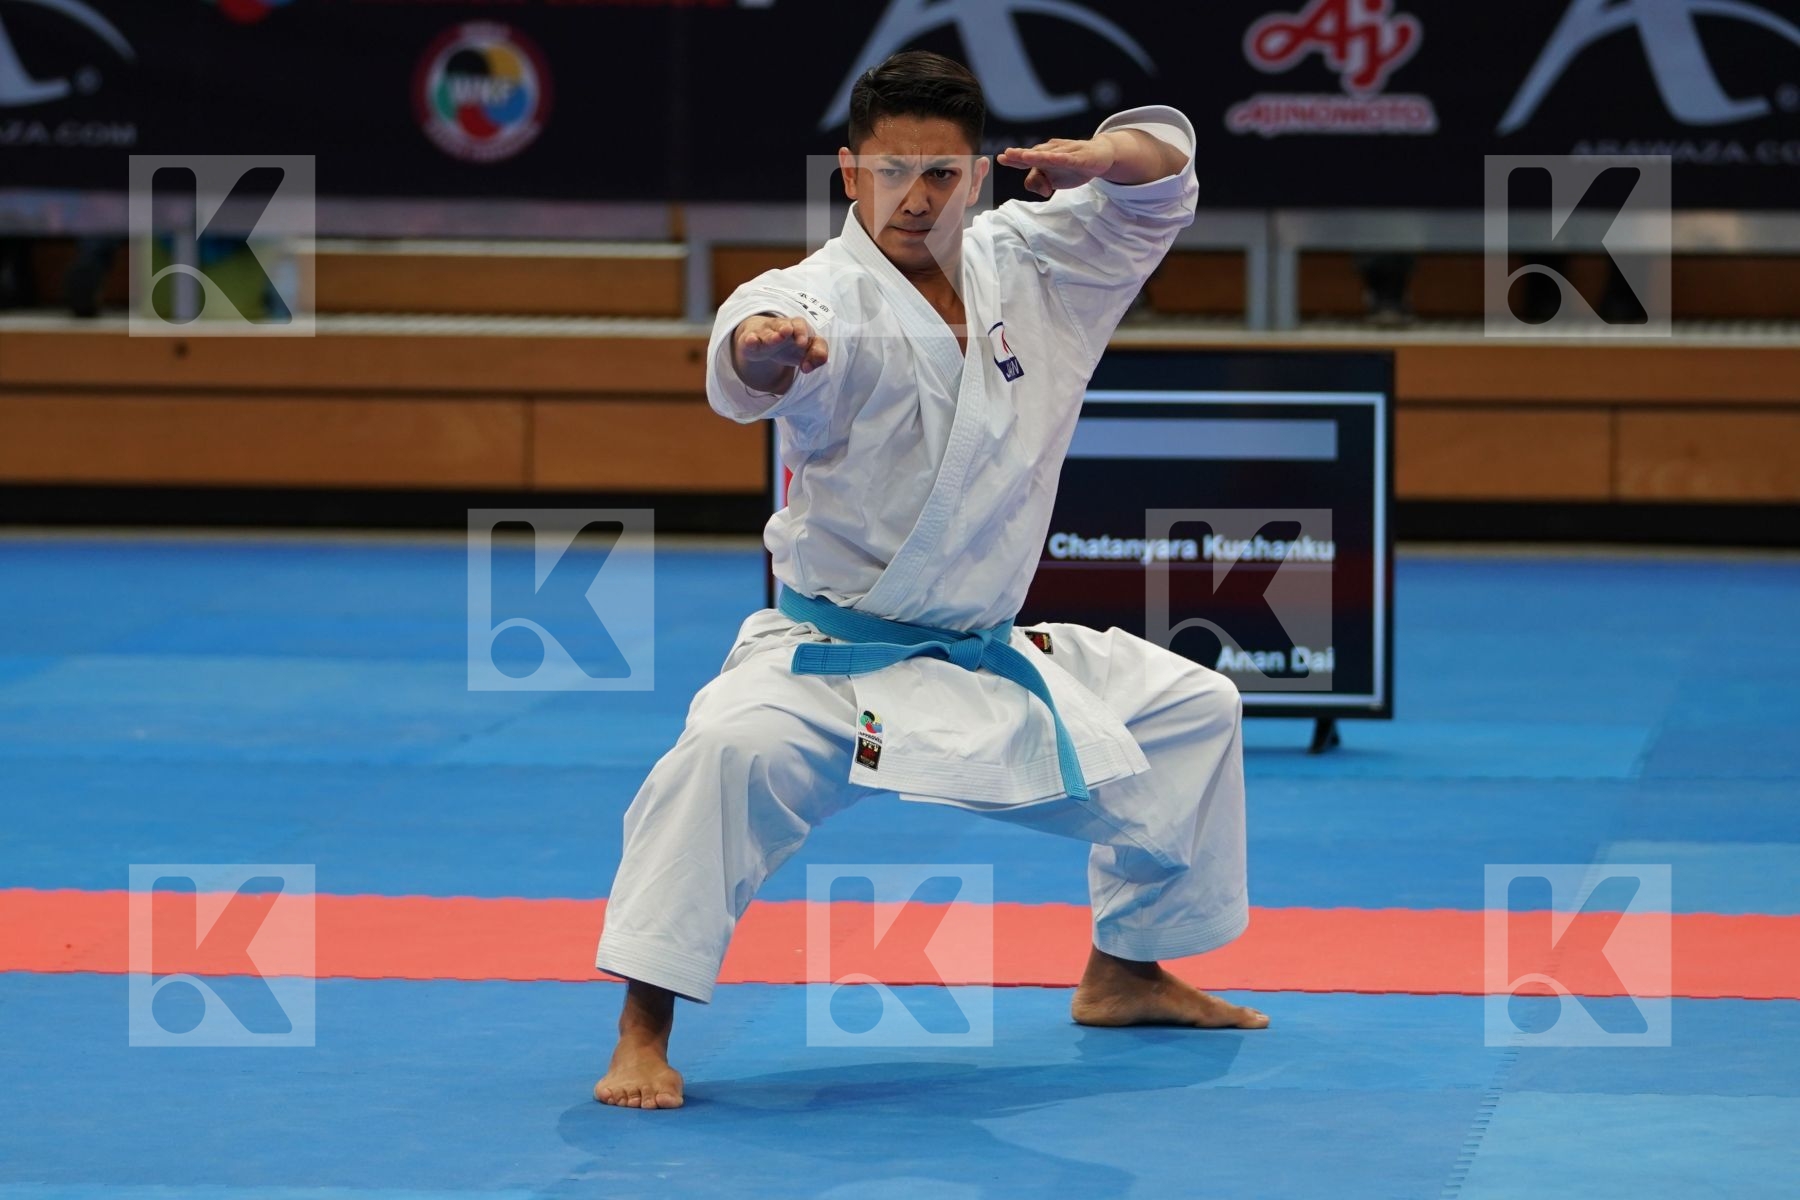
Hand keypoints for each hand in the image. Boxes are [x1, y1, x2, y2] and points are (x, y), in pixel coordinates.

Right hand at [733, 314, 828, 376]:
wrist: (762, 339)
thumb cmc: (789, 345)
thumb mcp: (805, 352)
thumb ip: (815, 358)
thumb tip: (808, 367)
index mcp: (798, 329)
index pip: (805, 329)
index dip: (809, 344)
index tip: (807, 365)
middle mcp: (782, 328)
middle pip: (788, 325)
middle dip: (794, 331)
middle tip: (798, 340)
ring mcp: (765, 332)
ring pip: (769, 332)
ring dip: (773, 336)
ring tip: (778, 338)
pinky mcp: (750, 339)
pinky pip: (750, 338)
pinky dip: (751, 339)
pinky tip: (752, 340)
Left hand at [997, 137, 1117, 197]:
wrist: (1099, 155)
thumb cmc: (1072, 165)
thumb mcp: (1053, 179)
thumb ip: (1039, 184)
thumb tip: (1042, 190)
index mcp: (1043, 157)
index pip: (1026, 158)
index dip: (1014, 159)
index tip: (1000, 159)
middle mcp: (1052, 151)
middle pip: (1034, 153)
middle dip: (1020, 154)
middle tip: (1006, 155)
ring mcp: (1066, 153)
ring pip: (1049, 155)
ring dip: (1037, 155)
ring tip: (1024, 156)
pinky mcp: (1080, 158)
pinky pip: (1068, 159)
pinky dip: (1059, 158)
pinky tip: (1052, 159)